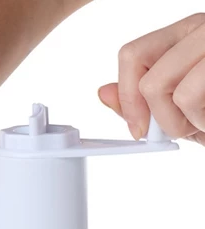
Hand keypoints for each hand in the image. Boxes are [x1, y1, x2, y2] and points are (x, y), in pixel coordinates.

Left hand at [98, 13, 204, 144]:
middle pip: (151, 80)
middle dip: (162, 121)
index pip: (131, 55)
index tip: (137, 130)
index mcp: (183, 35)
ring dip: (190, 124)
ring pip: (178, 93)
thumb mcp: (181, 105)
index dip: (127, 98)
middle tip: (185, 129)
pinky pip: (198, 97)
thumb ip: (141, 100)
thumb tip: (103, 93)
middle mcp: (203, 29)